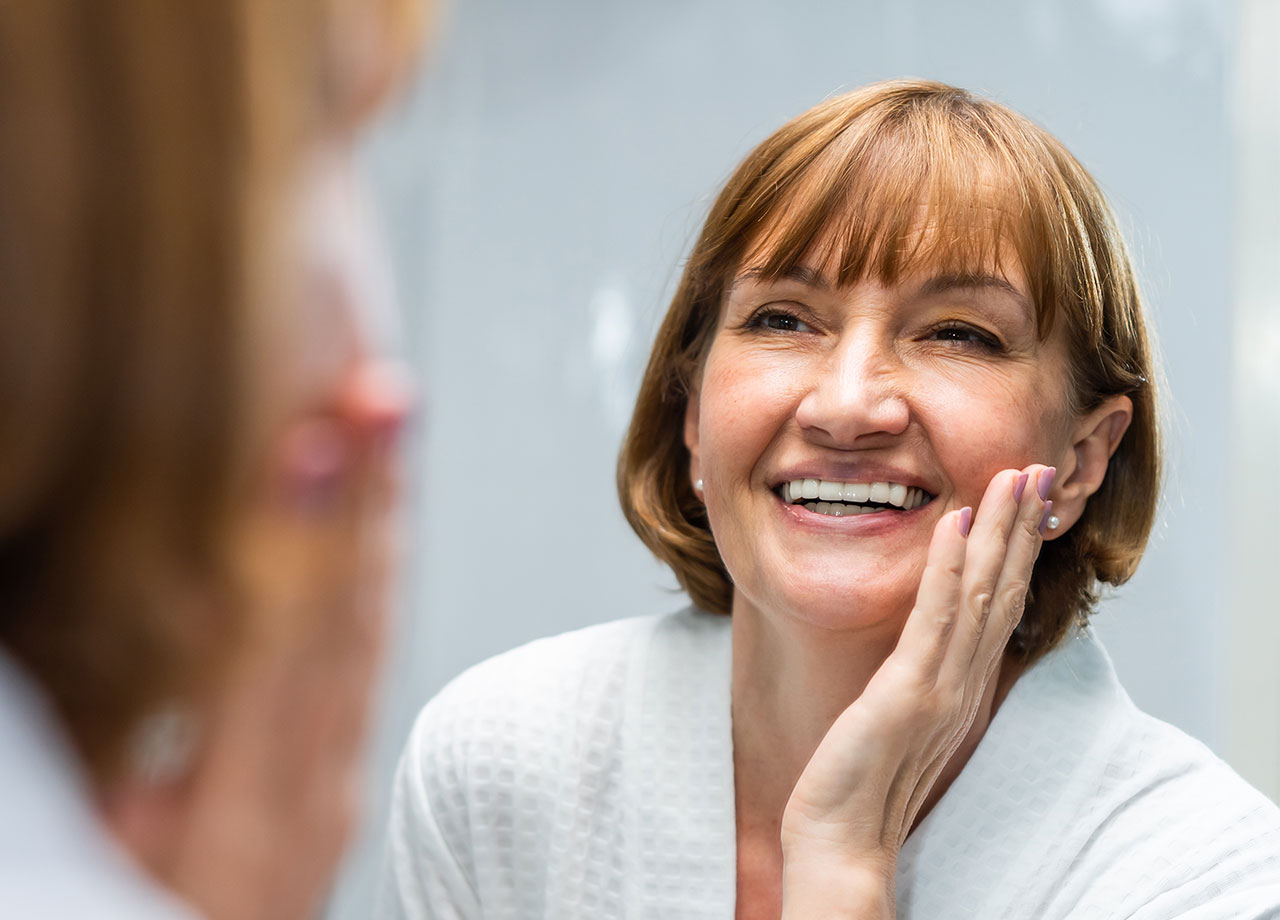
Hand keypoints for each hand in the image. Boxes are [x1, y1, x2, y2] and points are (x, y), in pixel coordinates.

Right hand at [164, 362, 411, 919]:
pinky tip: (377, 520)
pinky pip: (365, 663)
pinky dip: (371, 578)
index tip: (312, 448)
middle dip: (365, 500)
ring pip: (367, 633)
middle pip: (344, 626)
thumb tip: (154, 668)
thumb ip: (127, 776)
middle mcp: (309, 792)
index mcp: (239, 820)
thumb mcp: (104, 869)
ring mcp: (333, 783)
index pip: (277, 657)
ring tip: (390, 427)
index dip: (297, 546)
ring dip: (381, 521)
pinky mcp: (337, 779)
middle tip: (382, 397)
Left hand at [778, 465, 1054, 918]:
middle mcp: (964, 683)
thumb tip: (926, 640)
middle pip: (1003, 590)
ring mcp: (941, 688)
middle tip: (1037, 469)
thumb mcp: (903, 718)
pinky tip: (953, 525)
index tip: (1027, 500)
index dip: (1016, 550)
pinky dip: (945, 568)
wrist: (840, 840)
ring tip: (1010, 477)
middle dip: (1020, 526)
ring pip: (979, 594)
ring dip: (997, 531)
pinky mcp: (907, 694)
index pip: (999, 604)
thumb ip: (922, 677)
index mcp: (963, 686)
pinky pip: (932, 619)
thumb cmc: (862, 781)